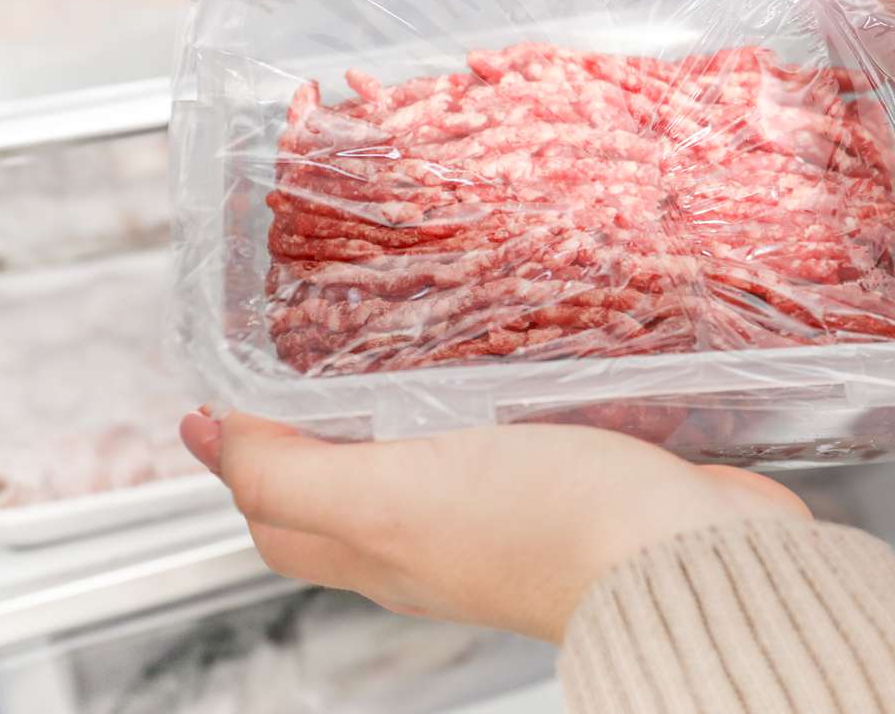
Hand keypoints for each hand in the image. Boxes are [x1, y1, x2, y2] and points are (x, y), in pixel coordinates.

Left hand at [178, 411, 808, 640]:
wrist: (685, 552)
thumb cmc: (547, 530)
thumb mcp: (387, 498)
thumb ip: (291, 472)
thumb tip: (209, 438)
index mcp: (384, 548)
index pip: (279, 512)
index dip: (242, 457)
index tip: (228, 391)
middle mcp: (440, 539)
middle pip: (348, 492)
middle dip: (314, 431)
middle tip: (303, 357)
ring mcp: (511, 511)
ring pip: (432, 460)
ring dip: (406, 410)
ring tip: (398, 342)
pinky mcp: (578, 478)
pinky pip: (513, 440)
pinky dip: (492, 402)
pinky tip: (510, 360)